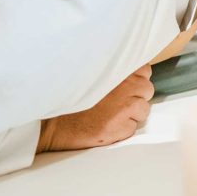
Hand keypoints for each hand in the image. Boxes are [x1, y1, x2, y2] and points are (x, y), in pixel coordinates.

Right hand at [37, 66, 153, 151]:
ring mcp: (128, 107)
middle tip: (114, 101)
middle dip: (135, 95)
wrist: (50, 121)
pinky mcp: (124, 127)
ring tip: (107, 114)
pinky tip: (104, 125)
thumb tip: (130, 69)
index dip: (135, 78)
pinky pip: (132, 127)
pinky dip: (122, 128)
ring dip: (130, 113)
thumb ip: (111, 68)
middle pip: (146, 90)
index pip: (144, 69)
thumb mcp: (90, 71)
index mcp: (121, 69)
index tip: (124, 83)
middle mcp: (130, 86)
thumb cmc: (66, 95)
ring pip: (142, 110)